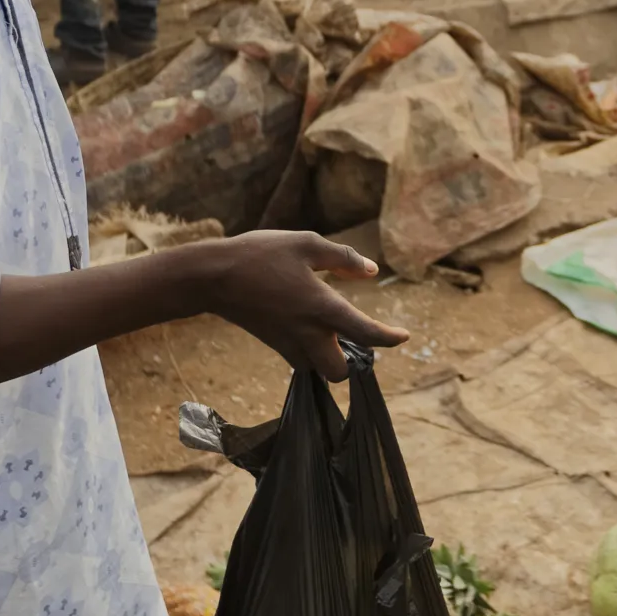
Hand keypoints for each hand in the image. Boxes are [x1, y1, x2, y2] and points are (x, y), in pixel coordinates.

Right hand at [201, 231, 410, 380]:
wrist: (213, 276)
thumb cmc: (261, 254)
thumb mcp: (306, 243)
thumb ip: (343, 258)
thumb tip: (371, 271)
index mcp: (322, 307)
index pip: (366, 334)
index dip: (389, 338)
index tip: (404, 335)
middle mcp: (307, 333)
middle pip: (339, 372)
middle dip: (351, 362)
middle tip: (354, 336)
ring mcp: (287, 343)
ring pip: (319, 370)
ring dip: (329, 359)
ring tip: (332, 331)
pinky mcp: (272, 344)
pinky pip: (300, 361)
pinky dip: (311, 353)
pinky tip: (308, 327)